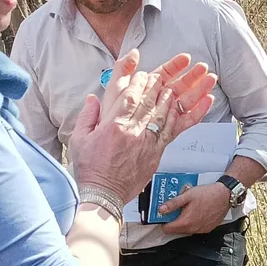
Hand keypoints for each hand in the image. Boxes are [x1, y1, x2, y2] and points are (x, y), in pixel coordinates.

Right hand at [69, 50, 216, 199]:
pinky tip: (186, 107)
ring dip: (174, 96)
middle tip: (168, 70)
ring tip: (182, 82)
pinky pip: (172, 131)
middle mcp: (133, 132)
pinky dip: (180, 117)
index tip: (141, 70)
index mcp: (113, 126)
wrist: (104, 195)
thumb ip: (87, 116)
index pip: (129, 95)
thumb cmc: (90, 168)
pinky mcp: (156, 154)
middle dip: (159, 83)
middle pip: (150, 100)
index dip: (137, 80)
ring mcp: (147, 143)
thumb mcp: (80, 139)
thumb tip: (93, 98)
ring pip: (164, 113)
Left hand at [157, 179, 233, 234]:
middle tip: (176, 208)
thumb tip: (161, 210)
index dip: (163, 221)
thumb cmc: (207, 194)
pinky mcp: (207, 229)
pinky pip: (195, 229)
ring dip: (183, 221)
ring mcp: (201, 230)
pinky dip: (192, 222)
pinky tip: (196, 212)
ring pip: (185, 230)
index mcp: (185, 222)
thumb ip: (173, 204)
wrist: (225, 196)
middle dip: (173, 220)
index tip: (164, 214)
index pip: (167, 229)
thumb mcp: (187, 195)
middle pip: (176, 230)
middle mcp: (193, 229)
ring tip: (187, 209)